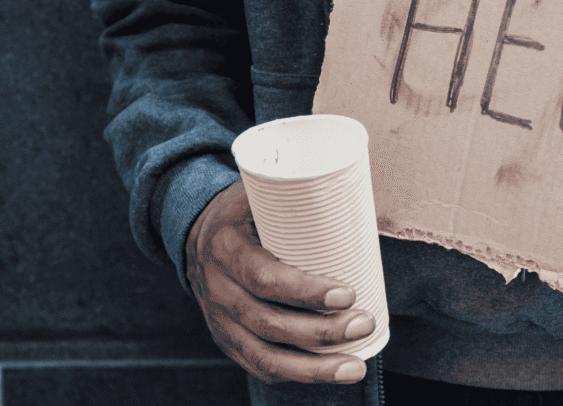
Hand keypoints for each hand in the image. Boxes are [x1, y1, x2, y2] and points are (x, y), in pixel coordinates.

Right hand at [185, 180, 374, 383]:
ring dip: (314, 368)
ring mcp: (219, 321)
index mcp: (225, 249)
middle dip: (322, 331)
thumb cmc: (245, 212)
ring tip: (356, 367)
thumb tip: (355, 187)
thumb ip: (298, 190)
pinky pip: (259, 366)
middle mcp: (218, 291)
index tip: (348, 292)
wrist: (197, 236)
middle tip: (364, 322)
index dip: (306, 291)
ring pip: (265, 356)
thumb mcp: (259, 191)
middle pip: (269, 323)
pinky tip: (328, 373)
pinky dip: (295, 374)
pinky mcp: (227, 341)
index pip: (264, 278)